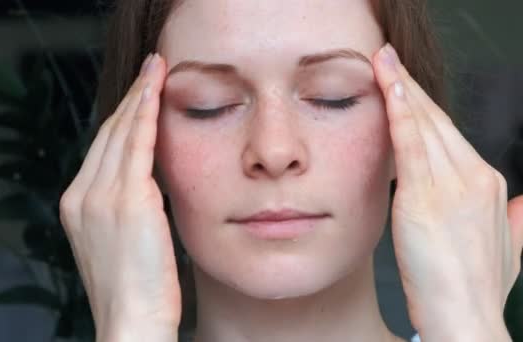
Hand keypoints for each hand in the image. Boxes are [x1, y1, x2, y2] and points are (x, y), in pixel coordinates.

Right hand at [59, 53, 180, 340]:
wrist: (132, 323)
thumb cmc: (136, 291)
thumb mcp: (119, 242)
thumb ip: (126, 207)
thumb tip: (148, 181)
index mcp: (76, 206)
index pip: (101, 149)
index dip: (121, 117)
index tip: (137, 94)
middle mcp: (81, 196)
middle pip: (107, 134)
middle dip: (130, 98)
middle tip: (149, 70)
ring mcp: (100, 197)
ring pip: (121, 132)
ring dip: (139, 96)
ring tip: (155, 70)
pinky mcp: (126, 201)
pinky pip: (137, 145)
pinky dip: (146, 113)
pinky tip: (156, 90)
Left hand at [372, 43, 522, 340]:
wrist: (465, 319)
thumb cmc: (474, 288)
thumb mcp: (507, 249)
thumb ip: (517, 221)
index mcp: (489, 184)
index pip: (451, 133)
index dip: (425, 107)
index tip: (405, 86)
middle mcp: (476, 177)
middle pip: (439, 120)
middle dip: (411, 87)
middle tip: (388, 60)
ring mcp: (453, 186)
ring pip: (424, 125)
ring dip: (400, 88)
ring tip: (382, 61)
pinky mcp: (424, 198)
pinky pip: (410, 144)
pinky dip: (399, 112)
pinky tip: (388, 88)